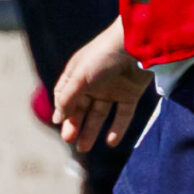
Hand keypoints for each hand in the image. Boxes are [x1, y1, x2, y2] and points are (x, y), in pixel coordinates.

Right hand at [53, 21, 149, 151]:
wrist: (137, 45)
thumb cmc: (103, 56)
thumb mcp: (80, 77)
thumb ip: (67, 98)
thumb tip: (57, 119)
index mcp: (78, 75)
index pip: (65, 96)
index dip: (62, 111)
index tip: (60, 125)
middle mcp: (93, 83)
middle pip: (81, 108)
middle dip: (75, 125)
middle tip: (70, 141)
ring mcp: (112, 89)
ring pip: (99, 115)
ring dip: (91, 131)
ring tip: (84, 148)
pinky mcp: (130, 94)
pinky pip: (122, 115)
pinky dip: (117, 129)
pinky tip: (110, 142)